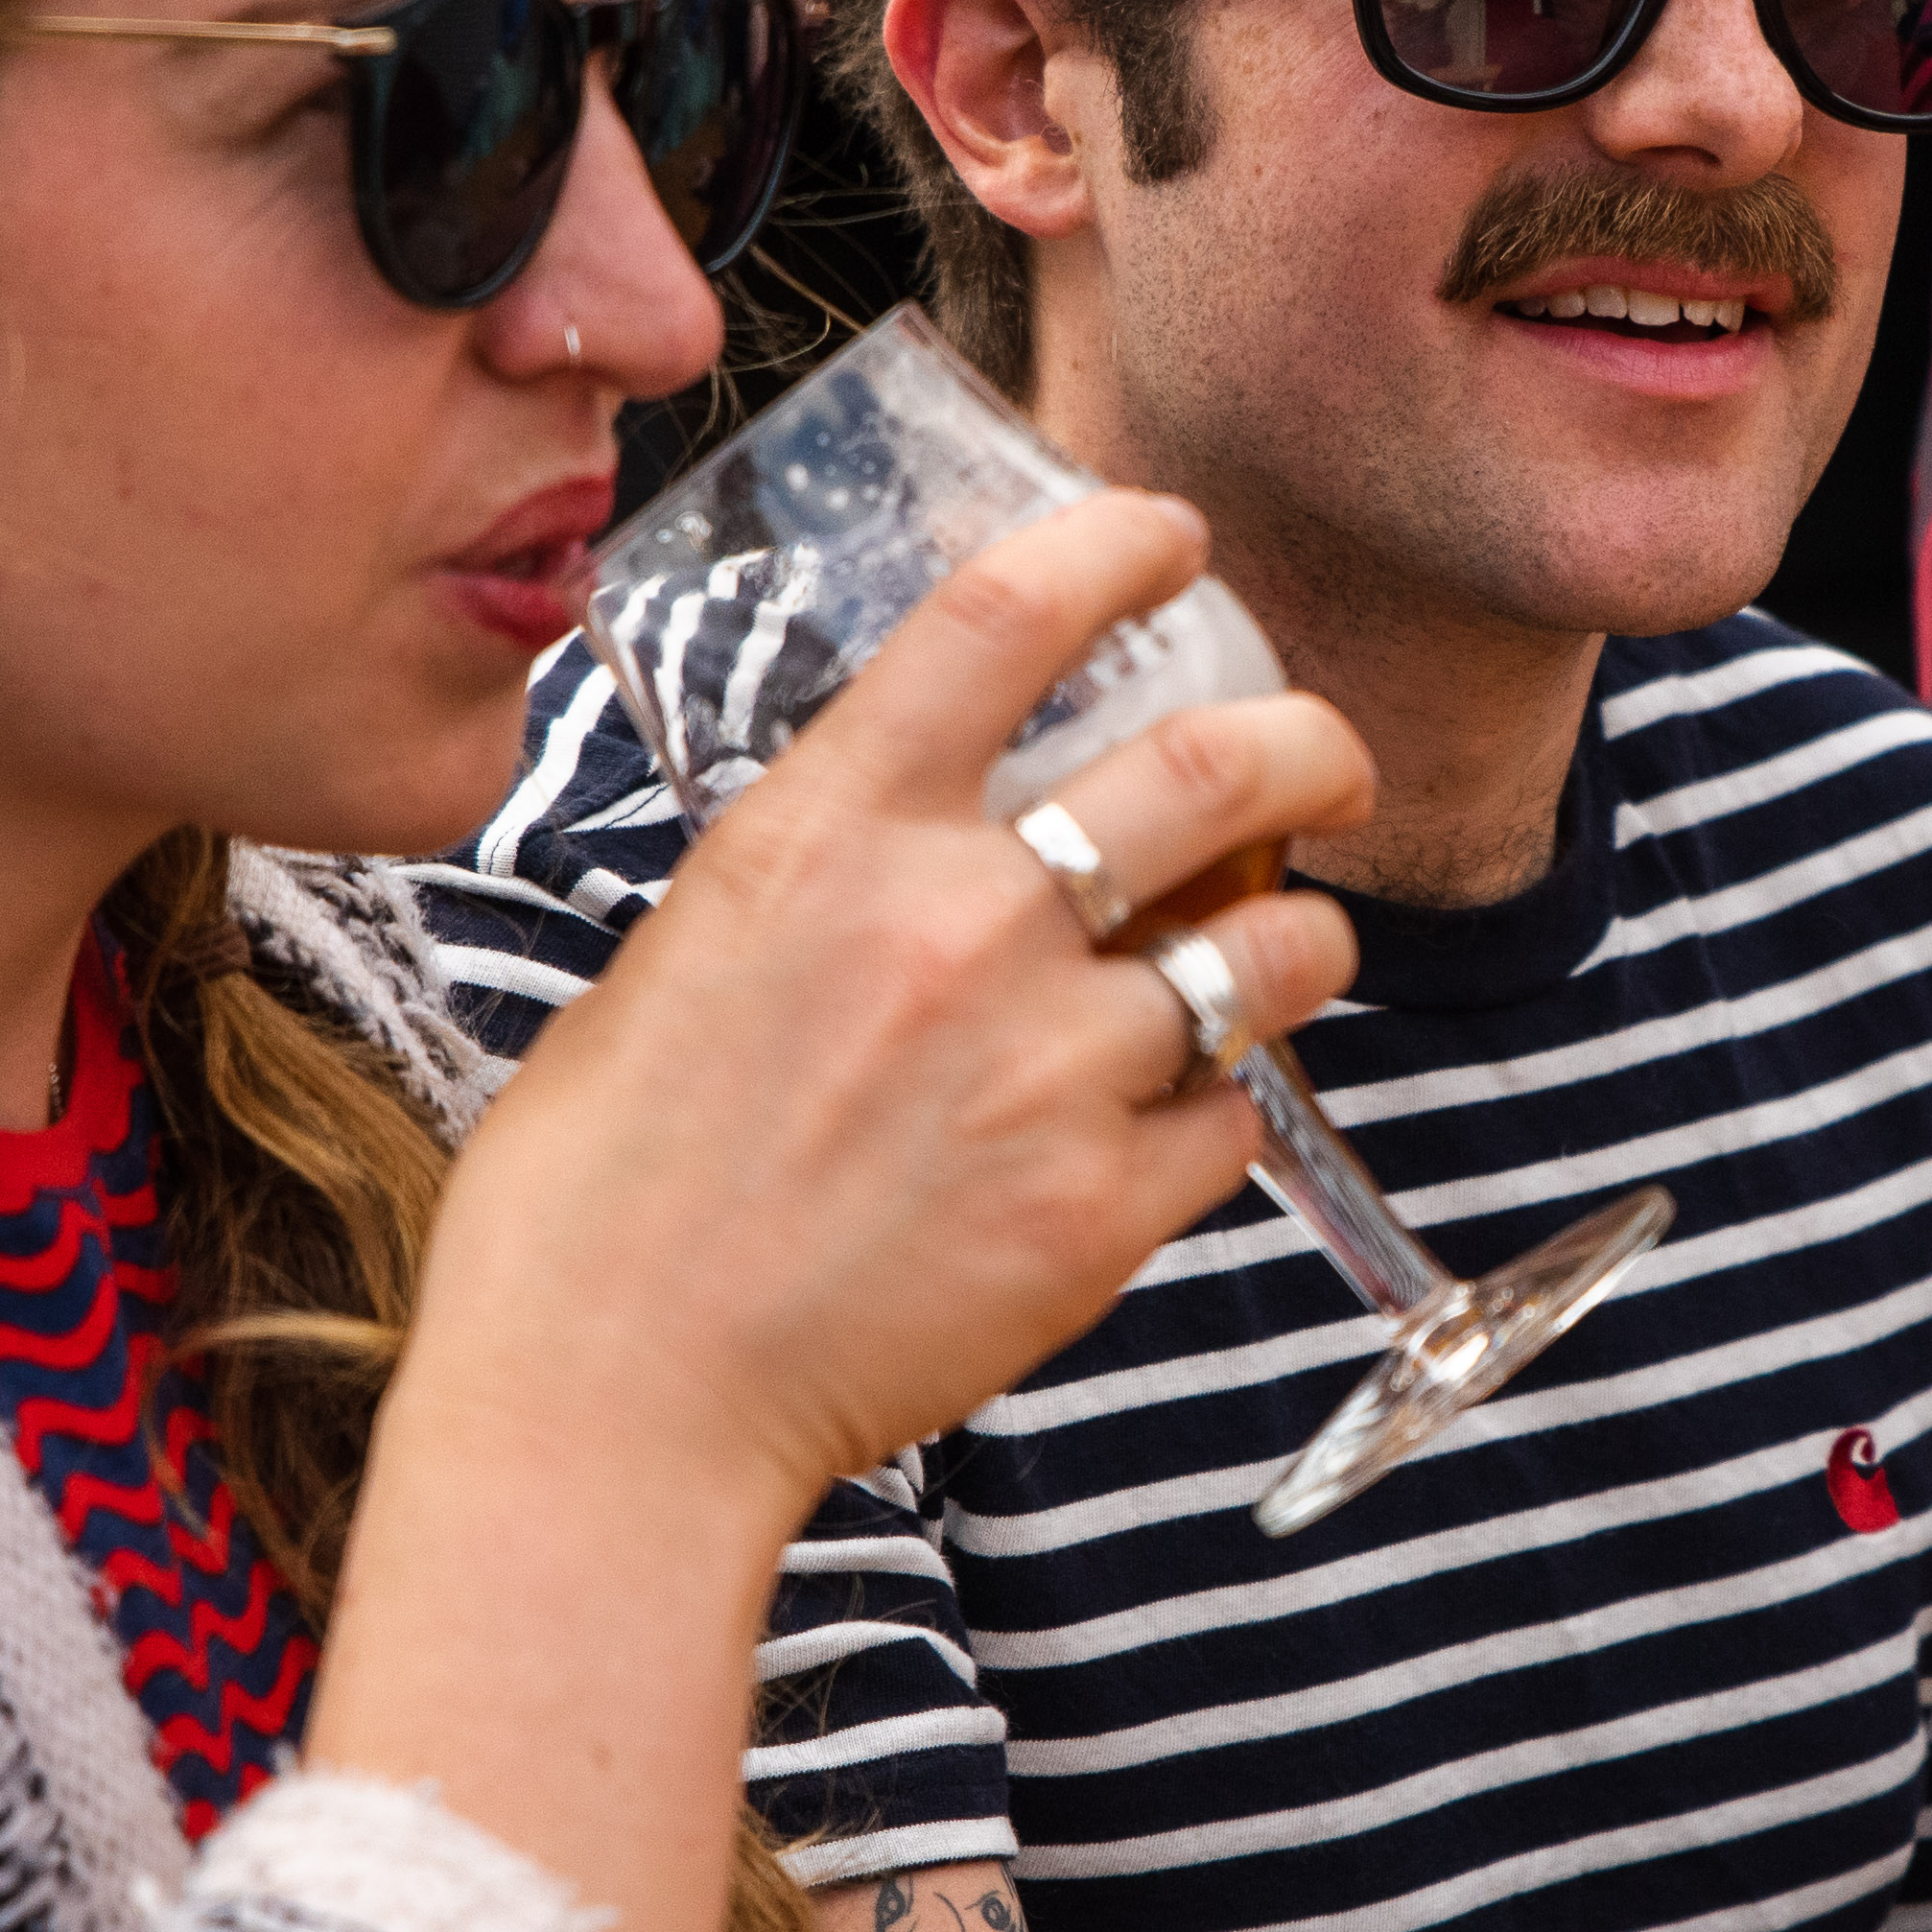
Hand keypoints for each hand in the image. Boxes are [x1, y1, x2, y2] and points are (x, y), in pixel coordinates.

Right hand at [413, 490, 1371, 1526]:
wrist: (612, 1395)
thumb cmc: (601, 1192)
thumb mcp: (687, 954)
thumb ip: (822, 875)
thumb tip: (907, 841)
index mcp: (829, 831)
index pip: (1011, 612)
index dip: (1121, 539)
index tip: (1174, 536)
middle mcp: (958, 920)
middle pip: (1224, 757)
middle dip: (1315, 742)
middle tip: (1330, 764)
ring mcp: (1046, 1065)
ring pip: (1277, 948)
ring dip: (1302, 939)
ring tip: (1282, 955)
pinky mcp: (1098, 1210)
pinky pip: (1235, 1123)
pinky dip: (1220, 1115)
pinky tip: (1170, 1128)